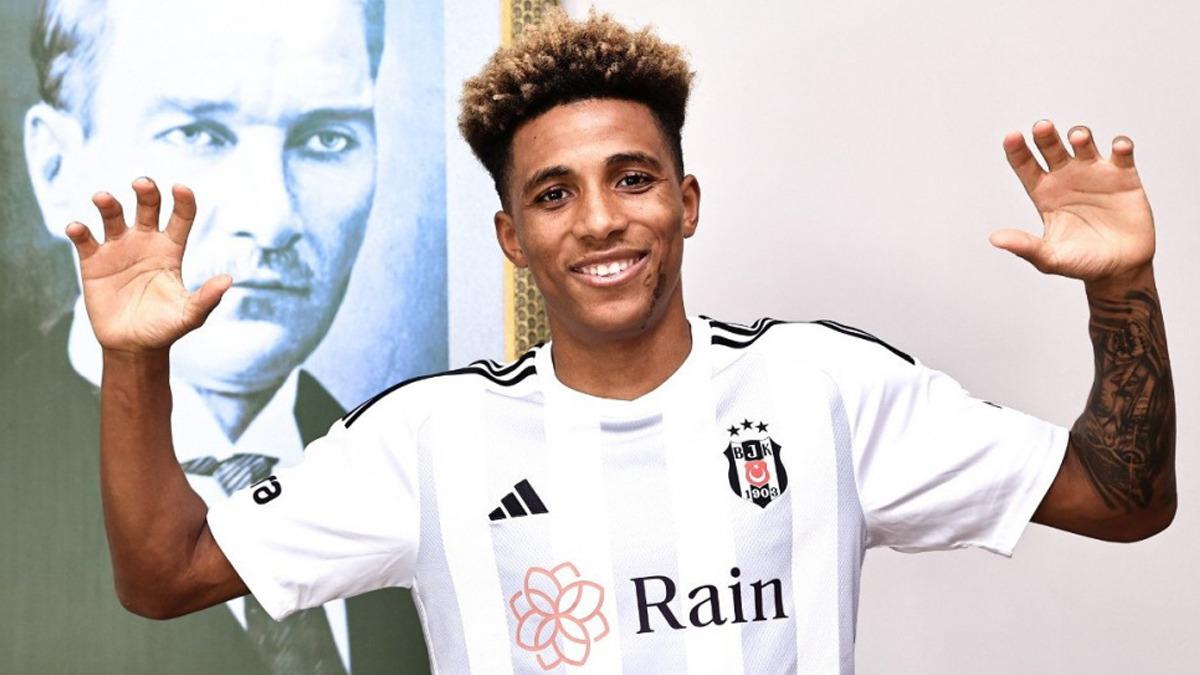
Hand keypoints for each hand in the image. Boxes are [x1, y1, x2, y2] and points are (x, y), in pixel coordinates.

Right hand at [67, 178, 231, 353]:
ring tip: (102, 198)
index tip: (180, 188)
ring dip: (108, 204)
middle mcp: (145, 242)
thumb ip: (207, 298)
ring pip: (113, 215)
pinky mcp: (93, 261)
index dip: (183, 200)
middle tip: (141, 184)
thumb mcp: (189, 315)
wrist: (133, 346)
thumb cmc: (165, 328)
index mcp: (171, 250)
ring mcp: (118, 249)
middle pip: (147, 206)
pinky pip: (85, 239)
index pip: (181, 217)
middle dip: (146, 191)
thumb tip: (227, 280)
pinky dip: (79, 230)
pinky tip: (78, 228)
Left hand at [991, 120, 1153, 282]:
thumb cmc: (1081, 263)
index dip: (1016, 149)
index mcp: (1043, 192)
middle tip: (1042, 127)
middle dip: (1046, 134)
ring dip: (1080, 135)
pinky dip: (1121, 145)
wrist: (1119, 269)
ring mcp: (1094, 174)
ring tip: (1078, 139)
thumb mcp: (1049, 257)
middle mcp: (1066, 178)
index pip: (1025, 165)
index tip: (1011, 136)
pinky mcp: (1123, 176)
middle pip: (1051, 146)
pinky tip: (1118, 148)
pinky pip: (1122, 153)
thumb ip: (1024, 246)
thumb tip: (995, 239)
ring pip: (1084, 143)